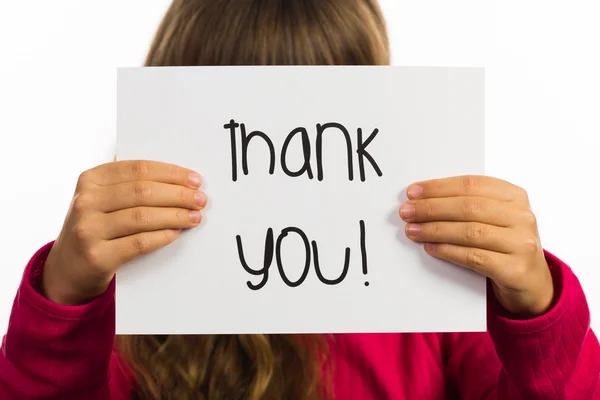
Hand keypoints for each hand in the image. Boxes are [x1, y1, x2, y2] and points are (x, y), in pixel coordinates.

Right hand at [43, 160, 206, 304]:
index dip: (171, 173)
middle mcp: (86, 201)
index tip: (194, 179)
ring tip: (195, 217)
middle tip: (200, 199)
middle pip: (143, 191)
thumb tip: (179, 179)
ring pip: (143, 216)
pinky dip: (163, 236)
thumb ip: (129, 185)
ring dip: (175, 215)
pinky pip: (139, 242)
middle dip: (178, 195)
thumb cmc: (95, 228)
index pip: (138, 169)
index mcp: (90, 179)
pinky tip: (177, 232)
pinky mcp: (97, 256)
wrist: (67, 269)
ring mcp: (88, 229)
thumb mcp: (101, 199)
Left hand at [399, 176, 553, 316]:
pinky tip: (430, 247)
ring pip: (470, 232)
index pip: (471, 184)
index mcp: (514, 196)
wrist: (531, 282)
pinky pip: (473, 257)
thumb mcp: (494, 218)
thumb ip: (467, 205)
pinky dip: (448, 251)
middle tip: (407, 211)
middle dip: (432, 208)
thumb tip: (422, 199)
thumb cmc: (504, 244)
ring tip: (412, 230)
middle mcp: (522, 217)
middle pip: (468, 207)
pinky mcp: (514, 269)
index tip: (413, 192)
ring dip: (435, 230)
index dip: (439, 187)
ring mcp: (521, 243)